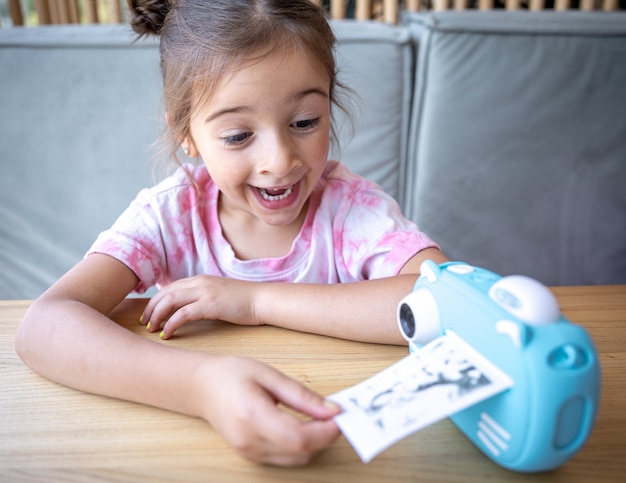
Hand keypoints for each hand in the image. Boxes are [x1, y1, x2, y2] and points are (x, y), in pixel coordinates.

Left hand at [142, 276, 258, 337]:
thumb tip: (189, 311)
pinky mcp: (210, 304)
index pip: (170, 288)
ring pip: (170, 302)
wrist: (263, 300)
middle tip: (145, 323)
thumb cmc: (245, 302)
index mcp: (201, 280)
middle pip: (165, 293)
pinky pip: (182, 314)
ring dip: (157, 316)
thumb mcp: (220, 295)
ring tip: (152, 329)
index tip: (150, 314)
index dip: (156, 301)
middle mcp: (200, 282)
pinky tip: (166, 334)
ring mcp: (205, 292)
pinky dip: (170, 324)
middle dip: (151, 308)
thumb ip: (204, 298)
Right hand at [197, 355, 341, 465]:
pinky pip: (286, 457)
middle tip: (337, 415)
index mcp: (252, 415)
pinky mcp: (251, 455)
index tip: (342, 416)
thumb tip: (332, 410)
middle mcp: (249, 440)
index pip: (299, 437)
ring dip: (316, 442)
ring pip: (296, 459)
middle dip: (326, 436)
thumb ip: (301, 395)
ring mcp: (249, 452)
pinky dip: (302, 445)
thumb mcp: (269, 375)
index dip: (326, 431)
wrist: (201, 387)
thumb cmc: (231, 374)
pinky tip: (306, 425)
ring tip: (323, 418)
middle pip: (301, 452)